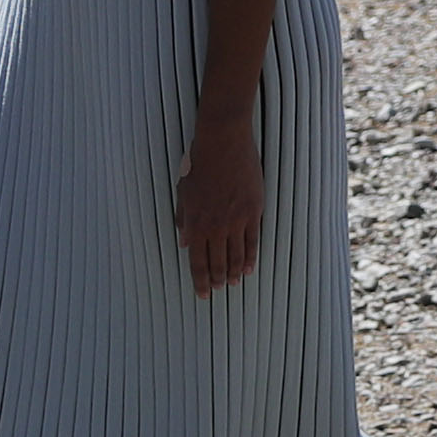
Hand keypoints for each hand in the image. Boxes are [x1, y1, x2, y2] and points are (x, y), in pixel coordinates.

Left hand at [177, 120, 263, 295]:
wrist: (223, 142)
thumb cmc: (198, 163)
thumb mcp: (183, 192)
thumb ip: (183, 220)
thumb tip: (184, 243)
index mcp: (195, 223)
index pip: (197, 262)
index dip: (200, 281)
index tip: (203, 294)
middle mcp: (216, 226)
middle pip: (218, 262)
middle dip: (217, 279)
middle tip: (219, 289)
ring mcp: (237, 220)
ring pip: (237, 255)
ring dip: (235, 272)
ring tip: (234, 283)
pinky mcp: (253, 211)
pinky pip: (253, 240)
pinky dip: (251, 257)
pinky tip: (249, 268)